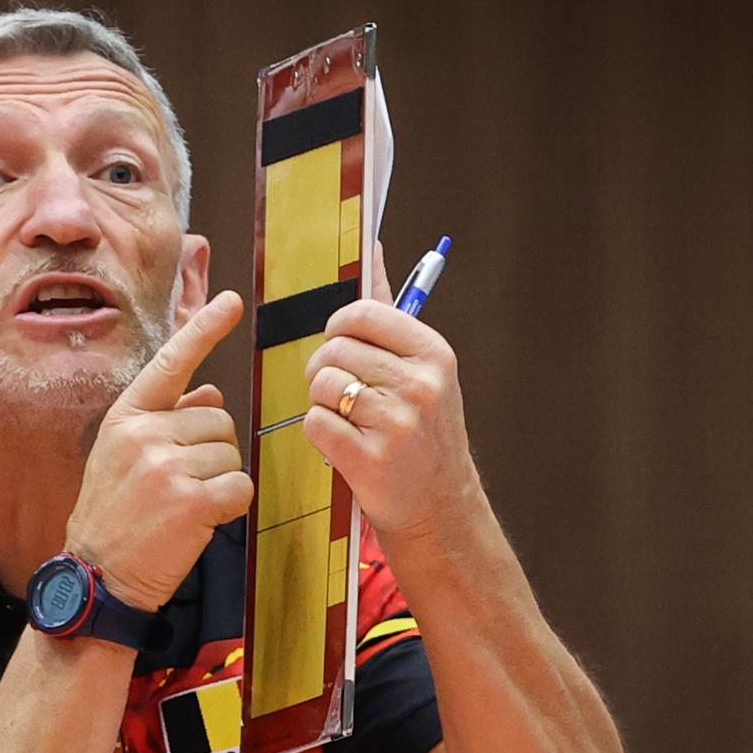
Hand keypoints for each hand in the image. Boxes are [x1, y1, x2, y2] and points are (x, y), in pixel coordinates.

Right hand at [67, 291, 252, 611]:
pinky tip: (200, 521)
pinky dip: (230, 506)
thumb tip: (210, 393)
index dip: (204, 329)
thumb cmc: (115, 515)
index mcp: (126, 416)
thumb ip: (165, 419)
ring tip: (184, 504)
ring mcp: (166, 466)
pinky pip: (239, 486)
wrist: (97, 576)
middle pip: (218, 418)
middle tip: (180, 484)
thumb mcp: (124, 456)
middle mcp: (144, 433)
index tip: (232, 301)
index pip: (171, 362)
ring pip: (231, 453)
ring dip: (220, 480)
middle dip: (212, 450)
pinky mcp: (191, 501)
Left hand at [302, 246, 481, 545]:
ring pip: (320, 384)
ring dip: (321, 402)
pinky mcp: (369, 458)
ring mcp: (396, 423)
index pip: (361, 313)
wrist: (439, 506)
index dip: (338, 328)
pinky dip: (319, 433)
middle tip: (343, 394)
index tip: (342, 346)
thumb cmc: (423, 432)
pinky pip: (313, 422)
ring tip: (346, 419)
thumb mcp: (423, 368)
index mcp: (433, 354)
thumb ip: (391, 310)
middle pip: (333, 349)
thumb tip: (373, 245)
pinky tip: (342, 443)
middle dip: (325, 369)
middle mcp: (420, 385)